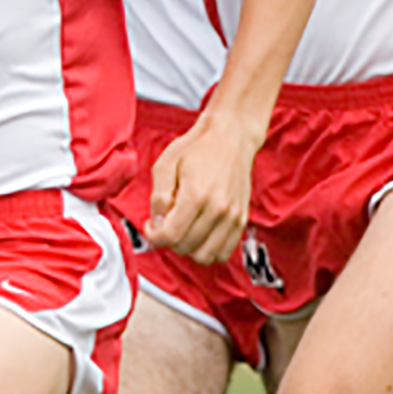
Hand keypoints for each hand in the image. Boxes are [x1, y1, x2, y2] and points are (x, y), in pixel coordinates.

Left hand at [144, 107, 260, 263]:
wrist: (231, 137)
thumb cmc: (196, 148)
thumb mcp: (166, 164)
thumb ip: (158, 196)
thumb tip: (157, 223)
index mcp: (196, 194)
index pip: (171, 235)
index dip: (154, 236)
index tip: (150, 226)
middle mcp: (218, 209)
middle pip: (186, 247)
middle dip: (168, 240)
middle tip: (165, 224)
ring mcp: (233, 216)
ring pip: (205, 256)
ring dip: (188, 248)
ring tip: (182, 229)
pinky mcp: (242, 220)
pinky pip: (223, 252)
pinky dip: (208, 250)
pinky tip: (198, 234)